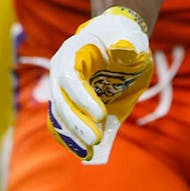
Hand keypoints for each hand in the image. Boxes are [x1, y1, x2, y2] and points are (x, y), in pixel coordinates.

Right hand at [47, 7, 153, 163]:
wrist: (115, 38)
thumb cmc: (123, 38)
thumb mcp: (130, 38)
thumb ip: (129, 46)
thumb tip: (124, 50)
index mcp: (73, 51)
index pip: (71, 78)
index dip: (83, 98)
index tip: (102, 115)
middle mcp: (60, 70)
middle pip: (61, 101)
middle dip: (77, 123)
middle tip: (96, 139)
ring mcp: (60, 87)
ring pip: (58, 116)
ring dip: (72, 136)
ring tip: (88, 152)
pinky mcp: (66, 101)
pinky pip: (63, 123)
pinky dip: (70, 138)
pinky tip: (84, 152)